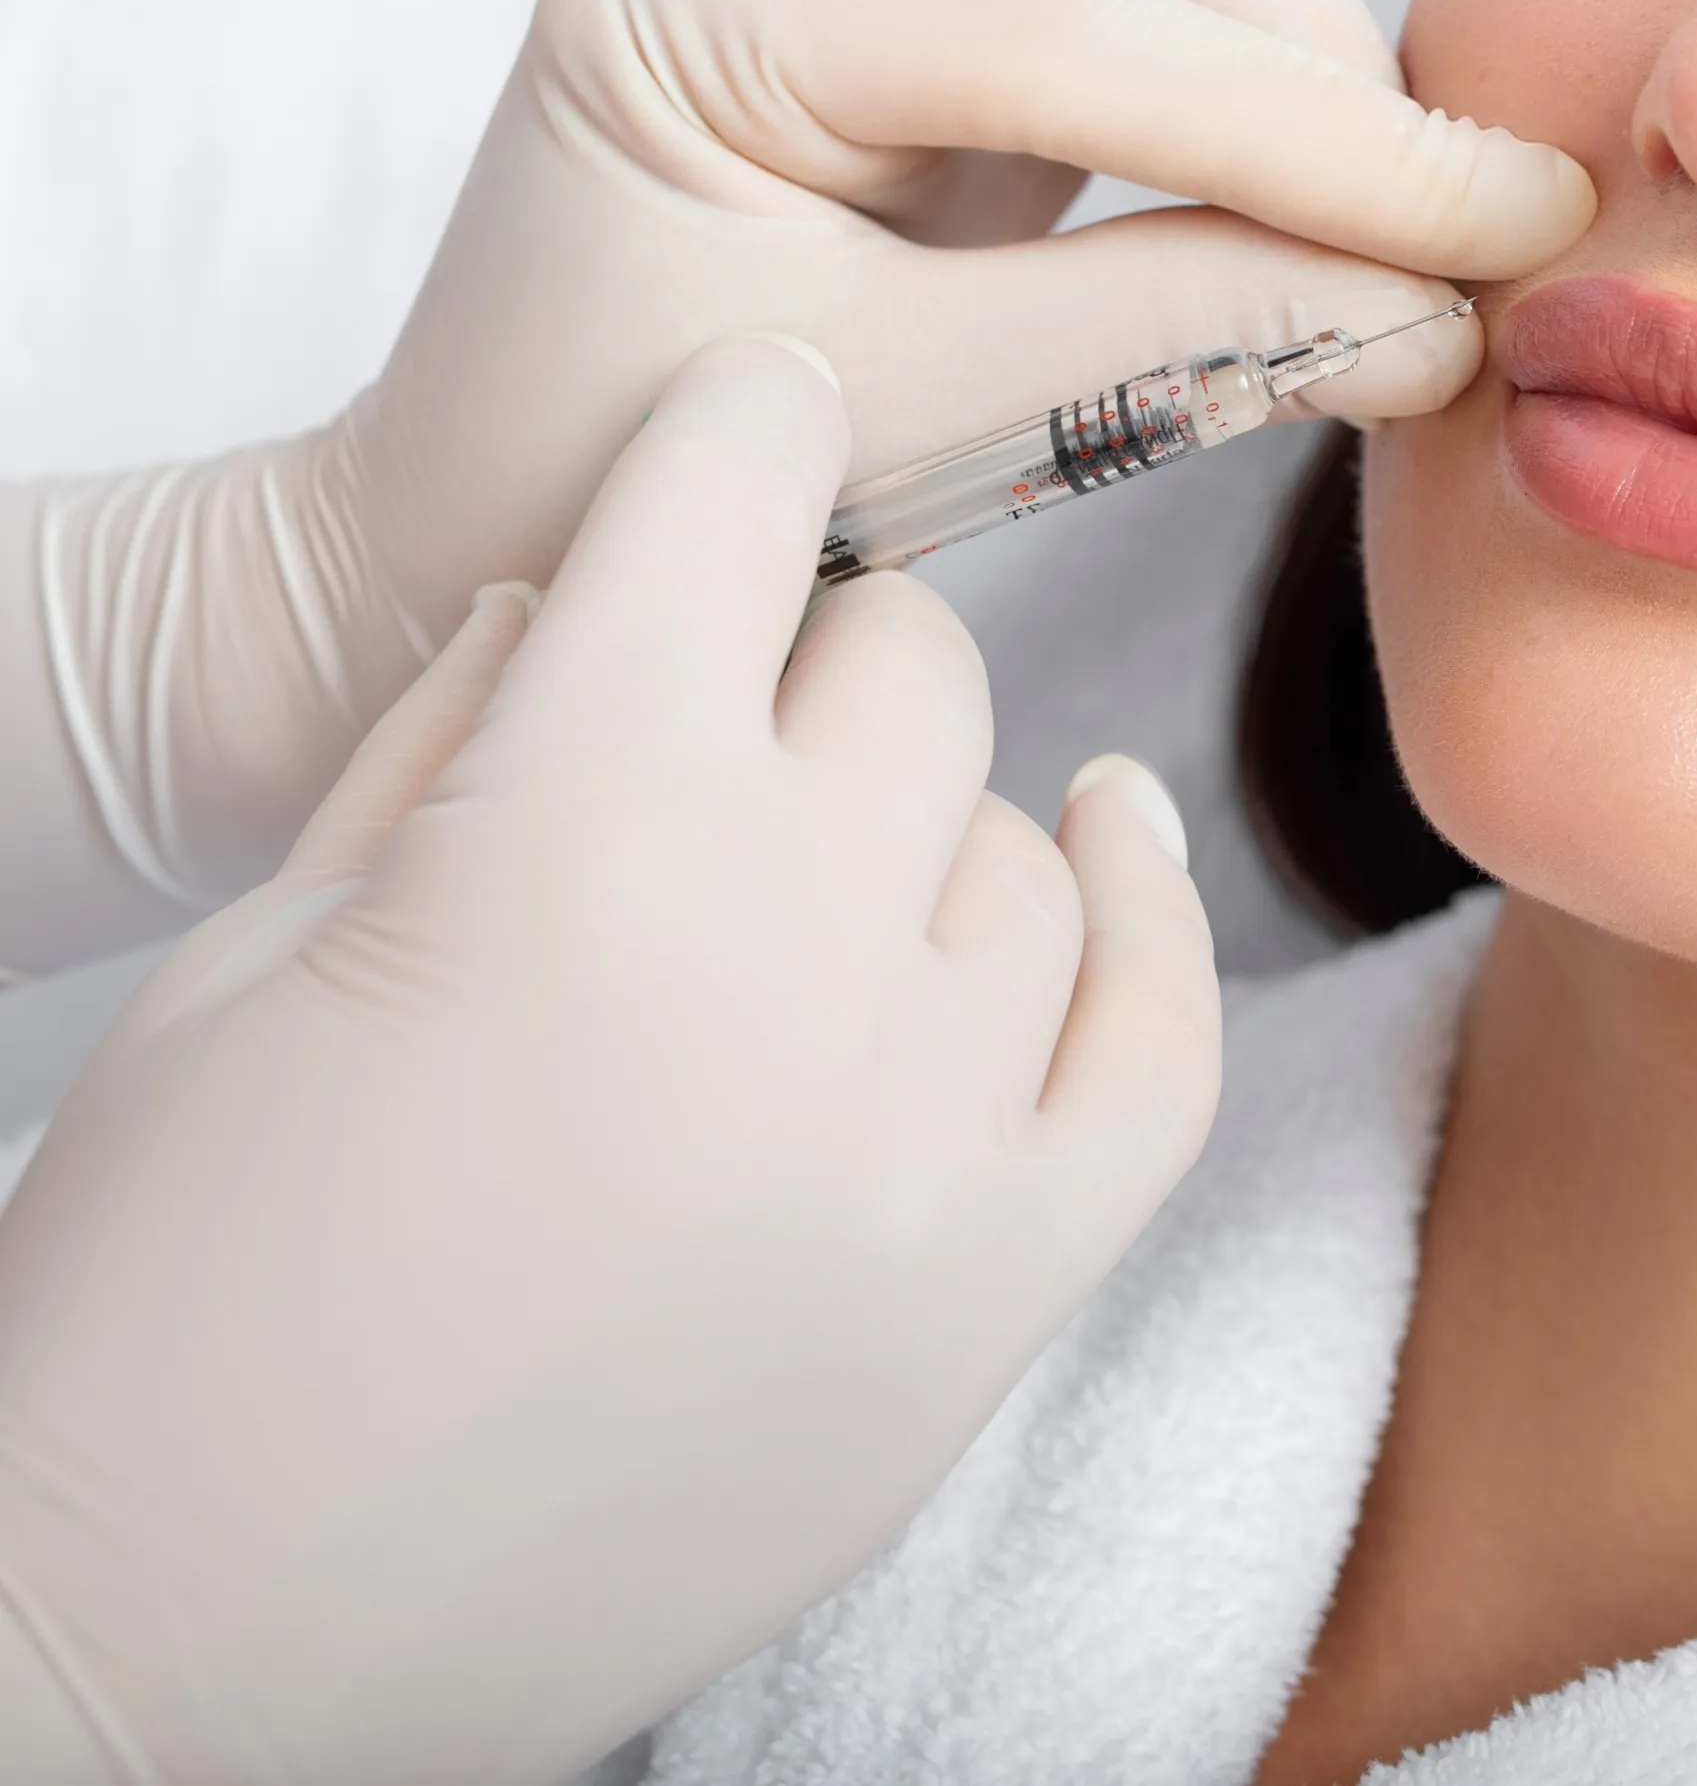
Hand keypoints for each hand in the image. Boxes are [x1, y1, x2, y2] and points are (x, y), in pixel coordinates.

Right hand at [0, 337, 1220, 1784]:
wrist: (179, 1646)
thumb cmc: (170, 1281)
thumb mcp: (270, 945)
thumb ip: (466, 736)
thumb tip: (605, 593)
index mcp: (580, 818)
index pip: (731, 502)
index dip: (736, 433)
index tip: (755, 417)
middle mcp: (790, 951)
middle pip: (908, 670)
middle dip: (808, 659)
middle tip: (714, 723)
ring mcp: (919, 1137)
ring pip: (1022, 850)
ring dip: (919, 831)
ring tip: (794, 888)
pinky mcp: (990, 1298)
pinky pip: (1159, 1048)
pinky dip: (1148, 920)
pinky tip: (1107, 835)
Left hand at [11, 0, 1590, 945]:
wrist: (463, 561)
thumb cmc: (622, 517)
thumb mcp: (902, 435)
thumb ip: (1167, 340)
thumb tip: (1445, 312)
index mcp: (689, 1)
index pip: (1062, 29)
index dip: (1315, 129)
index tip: (1515, 220)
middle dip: (1310, 55)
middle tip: (1476, 229)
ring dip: (1298, 69)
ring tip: (1417, 237)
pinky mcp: (922, 28)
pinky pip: (1137, 8)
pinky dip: (1252, 105)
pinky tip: (1333, 219)